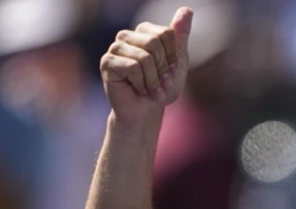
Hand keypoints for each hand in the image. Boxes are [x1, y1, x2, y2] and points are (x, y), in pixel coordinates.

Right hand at [100, 7, 192, 121]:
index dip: (172, 57)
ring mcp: (115, 47)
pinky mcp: (107, 62)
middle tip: (159, 83)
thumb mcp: (177, 61)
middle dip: (162, 69)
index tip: (170, 71)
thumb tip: (187, 10)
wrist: (145, 112)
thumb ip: (180, 36)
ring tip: (149, 88)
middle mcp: (127, 35)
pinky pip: (133, 67)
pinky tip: (137, 89)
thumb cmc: (161, 87)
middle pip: (154, 43)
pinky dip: (141, 83)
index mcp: (144, 31)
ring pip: (144, 57)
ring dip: (152, 79)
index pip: (166, 33)